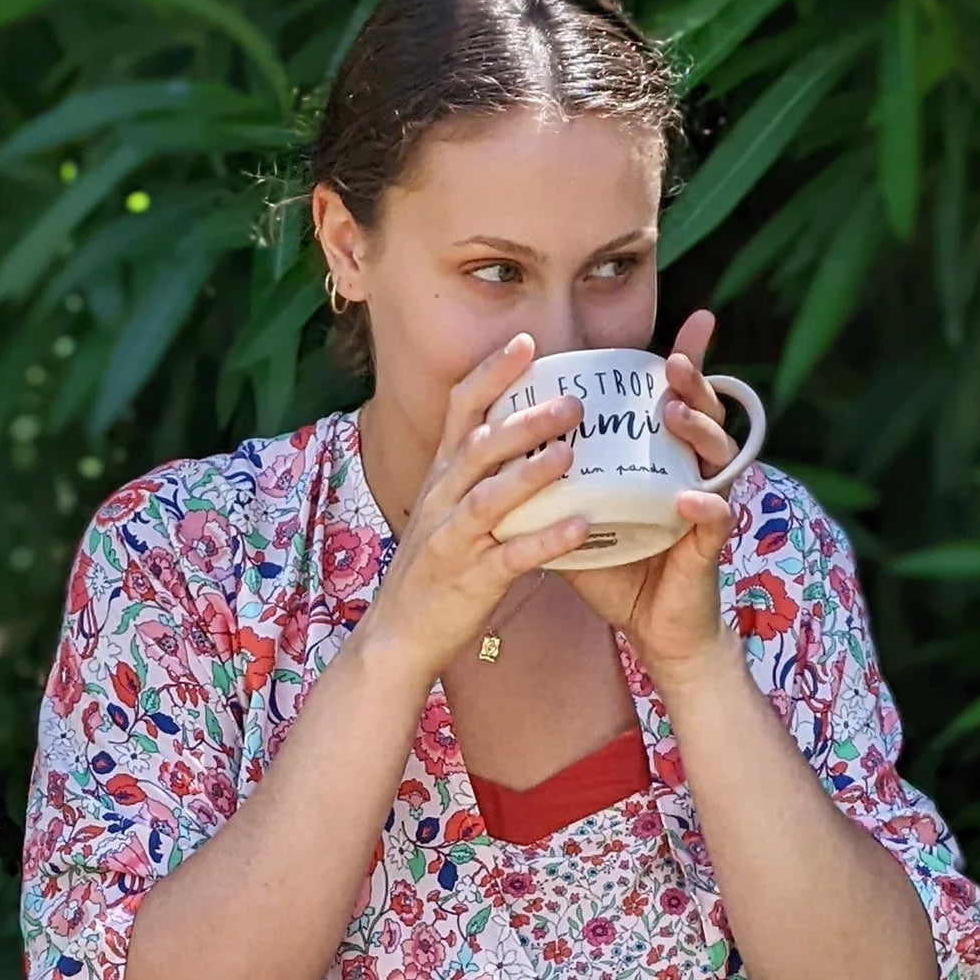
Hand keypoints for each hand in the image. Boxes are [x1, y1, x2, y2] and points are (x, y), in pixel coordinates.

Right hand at [359, 334, 588, 683]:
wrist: (398, 636)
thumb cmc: (433, 572)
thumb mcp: (445, 511)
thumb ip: (479, 474)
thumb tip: (526, 435)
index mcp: (440, 479)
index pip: (459, 412)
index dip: (491, 374)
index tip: (527, 342)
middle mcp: (442, 501)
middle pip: (479, 447)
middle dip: (524, 420)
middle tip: (575, 401)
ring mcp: (453, 541)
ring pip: (489, 498)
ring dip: (529, 473)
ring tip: (571, 453)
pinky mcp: (470, 580)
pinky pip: (510, 557)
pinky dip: (545, 541)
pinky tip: (582, 528)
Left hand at [565, 311, 743, 688]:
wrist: (652, 629)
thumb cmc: (618, 567)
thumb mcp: (579, 511)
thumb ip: (554, 477)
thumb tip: (506, 441)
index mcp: (663, 460)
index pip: (674, 401)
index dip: (685, 362)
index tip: (692, 323)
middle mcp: (694, 473)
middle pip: (703, 414)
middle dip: (692, 382)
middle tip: (672, 360)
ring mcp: (707, 507)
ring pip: (717, 457)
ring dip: (698, 432)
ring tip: (674, 413)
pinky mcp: (709, 548)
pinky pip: (715, 521)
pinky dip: (704, 508)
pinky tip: (690, 497)